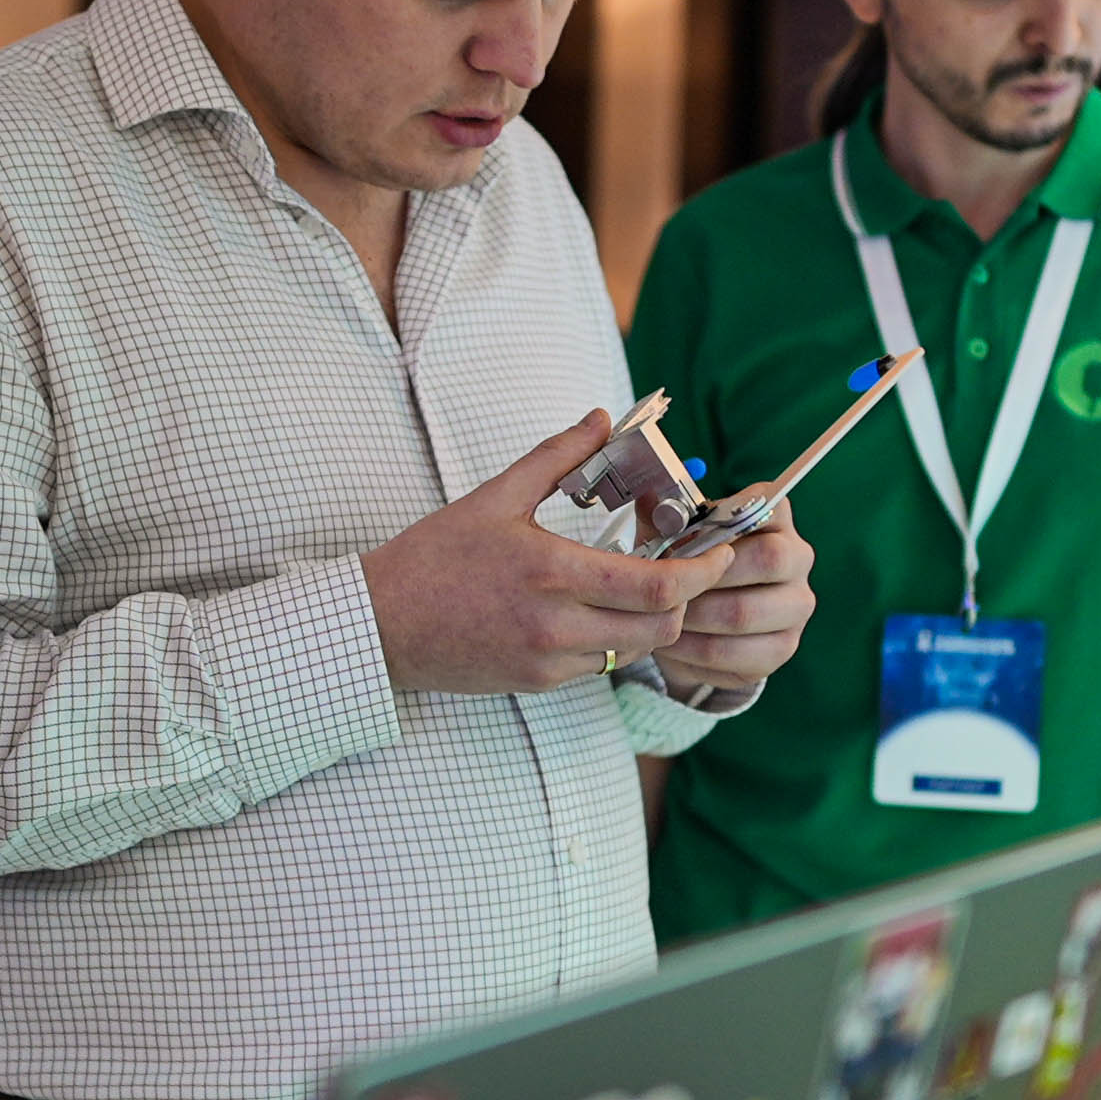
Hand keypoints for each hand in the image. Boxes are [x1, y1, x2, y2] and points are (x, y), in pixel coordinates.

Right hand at [363, 412, 736, 696]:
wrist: (380, 625)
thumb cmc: (433, 557)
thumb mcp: (495, 497)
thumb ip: (556, 455)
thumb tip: (601, 417)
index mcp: (552, 572)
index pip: (657, 586)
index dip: (702, 573)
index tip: (720, 553)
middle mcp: (556, 625)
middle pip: (660, 626)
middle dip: (688, 600)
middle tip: (691, 569)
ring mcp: (548, 661)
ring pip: (633, 651)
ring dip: (651, 622)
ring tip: (647, 587)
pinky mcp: (537, 682)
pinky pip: (598, 666)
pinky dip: (612, 640)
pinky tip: (599, 611)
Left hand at [652, 487, 815, 701]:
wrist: (697, 623)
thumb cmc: (687, 565)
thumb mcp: (670, 535)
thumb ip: (662, 517)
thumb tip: (648, 502)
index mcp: (776, 519)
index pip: (765, 508)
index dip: (721, 524)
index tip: (682, 539)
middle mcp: (798, 558)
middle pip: (766, 560)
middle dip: (705, 575)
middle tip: (664, 587)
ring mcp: (796, 607)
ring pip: (744, 614)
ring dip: (693, 618)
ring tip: (660, 618)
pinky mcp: (782, 648)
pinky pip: (735, 654)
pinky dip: (693, 651)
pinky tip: (671, 644)